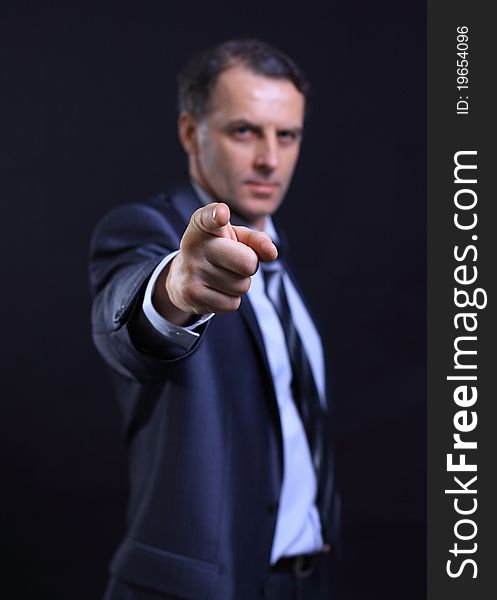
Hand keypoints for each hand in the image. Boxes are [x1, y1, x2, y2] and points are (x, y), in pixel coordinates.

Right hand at [153, 203, 276, 324]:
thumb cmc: (217, 251)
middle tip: (234, 262)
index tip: (221, 214)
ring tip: (222, 275)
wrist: (182, 277)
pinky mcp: (192, 296)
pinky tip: (216, 289)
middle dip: (250, 265)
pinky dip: (231, 299)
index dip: (217, 215)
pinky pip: (233, 304)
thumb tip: (272, 252)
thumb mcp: (235, 238)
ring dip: (239, 284)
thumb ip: (256, 240)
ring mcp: (191, 272)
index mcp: (202, 225)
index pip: (209, 217)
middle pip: (248, 263)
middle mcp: (193, 246)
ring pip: (242, 286)